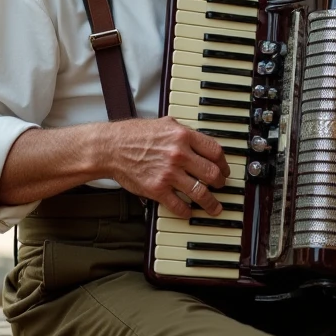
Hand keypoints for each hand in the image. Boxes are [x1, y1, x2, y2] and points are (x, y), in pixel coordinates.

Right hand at [108, 117, 230, 219]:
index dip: (224, 162)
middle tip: (221, 186)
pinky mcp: (157, 189)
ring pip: (200, 193)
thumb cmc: (134, 135)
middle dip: (220, 183)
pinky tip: (189, 212)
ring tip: (215, 207)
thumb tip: (199, 140)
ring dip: (211, 203)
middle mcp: (179, 155)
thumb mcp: (164, 123)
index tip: (224, 169)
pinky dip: (187, 211)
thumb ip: (184, 131)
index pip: (215, 151)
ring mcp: (169, 174)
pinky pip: (179, 205)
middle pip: (212, 173)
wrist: (111, 148)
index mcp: (183, 136)